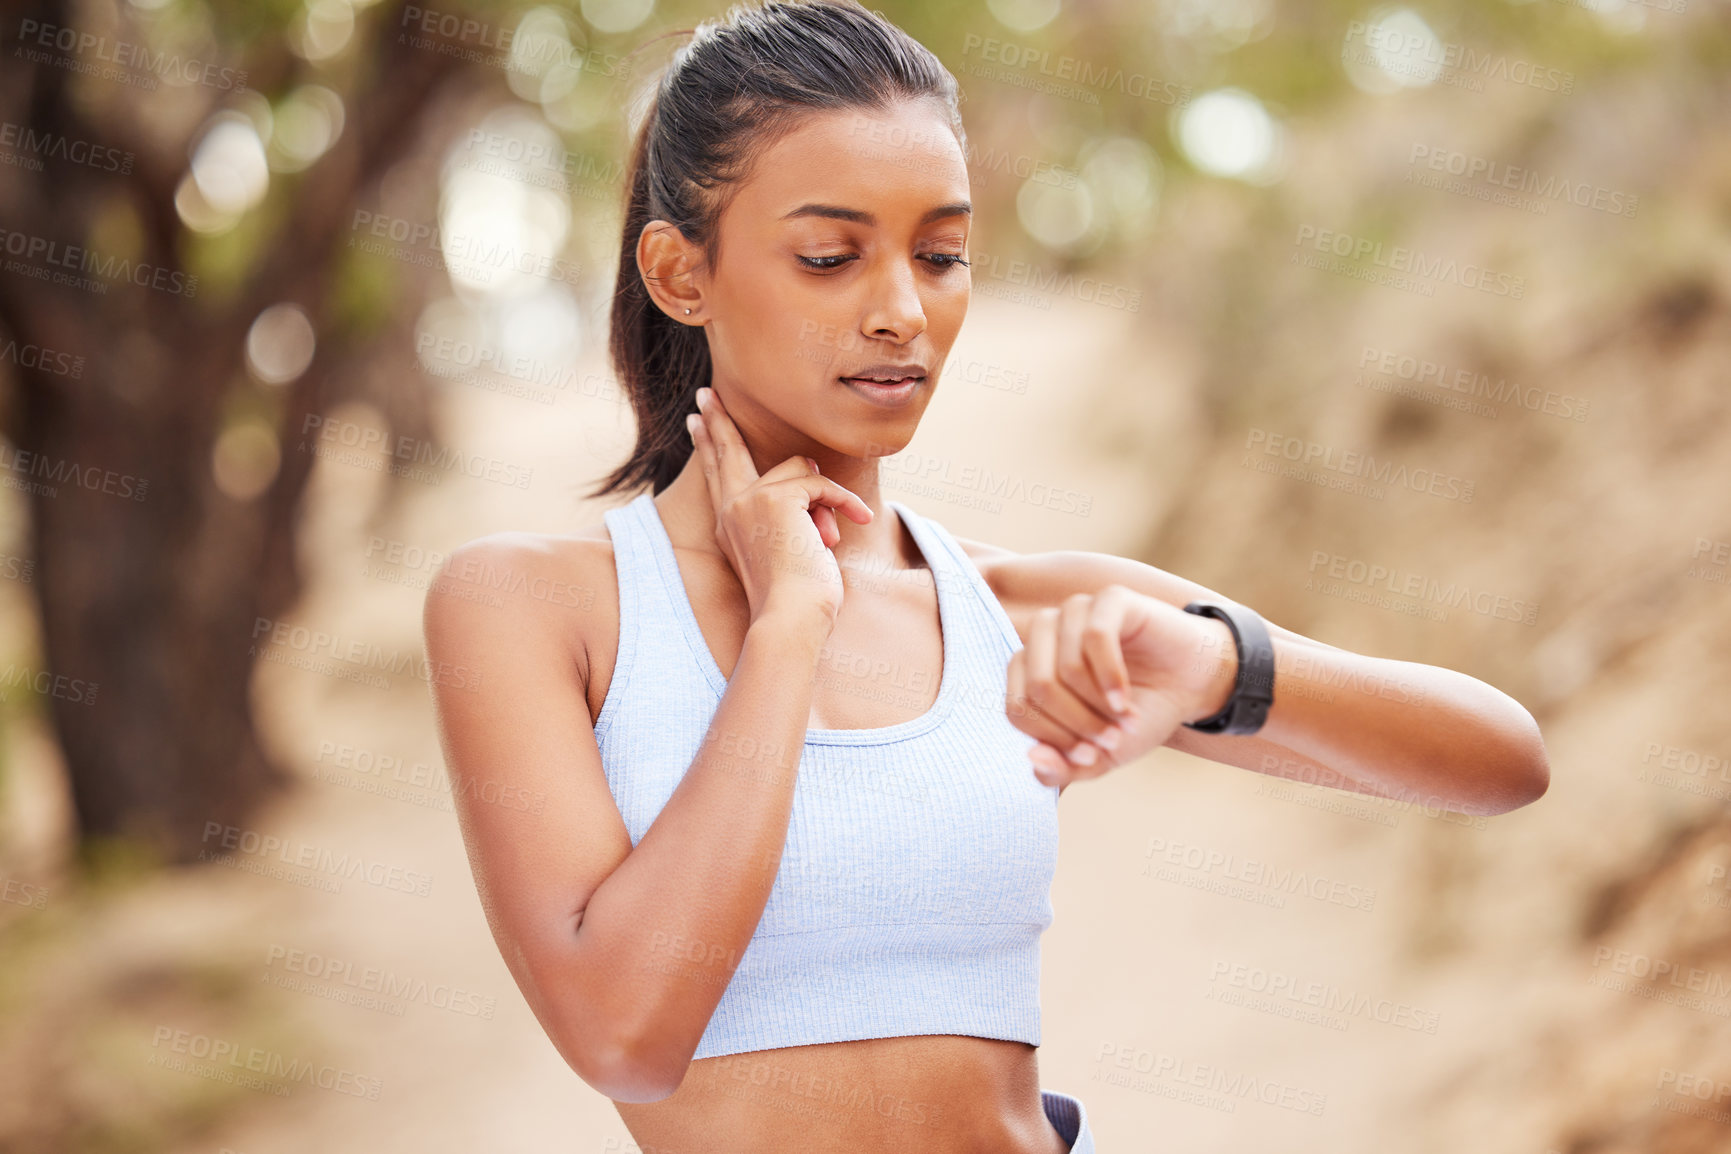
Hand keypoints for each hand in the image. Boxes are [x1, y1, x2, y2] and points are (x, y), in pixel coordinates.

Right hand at [685, 385, 874, 630]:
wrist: (791, 618)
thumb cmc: (798, 597)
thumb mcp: (788, 547)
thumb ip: (787, 510)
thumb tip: (808, 467)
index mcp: (728, 525)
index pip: (717, 475)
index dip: (708, 445)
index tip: (696, 420)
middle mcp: (732, 509)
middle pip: (727, 452)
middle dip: (720, 420)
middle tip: (707, 393)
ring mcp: (750, 502)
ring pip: (796, 470)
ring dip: (823, 498)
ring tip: (826, 537)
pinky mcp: (777, 500)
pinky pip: (820, 484)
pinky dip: (843, 502)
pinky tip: (857, 520)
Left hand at [1005, 585, 1237, 787]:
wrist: (1193, 685)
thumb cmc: (1140, 714)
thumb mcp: (1101, 755)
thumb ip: (1063, 768)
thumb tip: (1032, 759)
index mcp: (1029, 668)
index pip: (1017, 709)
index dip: (1052, 740)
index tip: (1090, 756)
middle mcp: (1044, 635)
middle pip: (1038, 687)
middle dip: (1077, 724)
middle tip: (1112, 740)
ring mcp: (1075, 612)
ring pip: (1065, 666)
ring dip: (1098, 705)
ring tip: (1126, 719)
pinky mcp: (1110, 599)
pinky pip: (1096, 638)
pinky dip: (1111, 678)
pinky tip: (1125, 699)